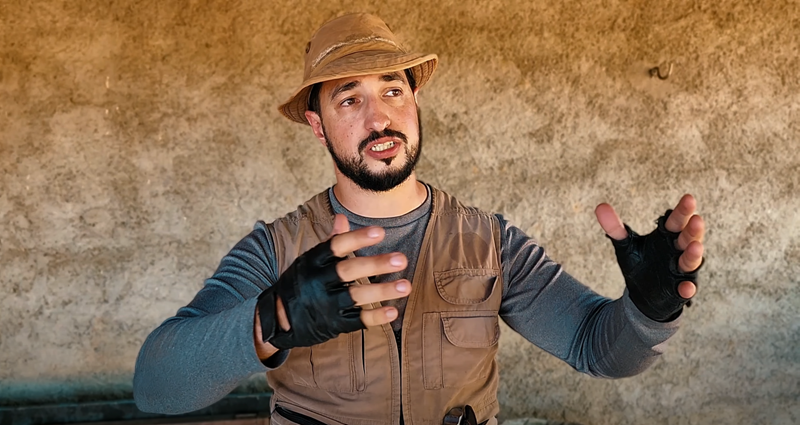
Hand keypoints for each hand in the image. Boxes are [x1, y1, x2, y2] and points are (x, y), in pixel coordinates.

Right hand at [255, 214, 410, 352]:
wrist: (277, 320)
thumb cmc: (301, 282)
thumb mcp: (310, 260)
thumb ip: (331, 241)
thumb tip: (342, 217)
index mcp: (312, 261)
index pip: (335, 246)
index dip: (357, 239)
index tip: (380, 232)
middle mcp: (317, 282)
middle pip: (348, 271)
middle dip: (376, 265)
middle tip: (401, 259)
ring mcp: (325, 305)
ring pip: (356, 297)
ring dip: (382, 291)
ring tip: (406, 285)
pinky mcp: (333, 324)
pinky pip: (356, 321)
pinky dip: (375, 317)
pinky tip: (393, 311)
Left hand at [595, 194, 704, 319]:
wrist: (641, 294)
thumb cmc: (639, 263)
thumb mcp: (625, 245)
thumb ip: (615, 227)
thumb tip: (600, 206)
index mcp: (667, 236)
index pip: (676, 220)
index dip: (682, 211)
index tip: (688, 198)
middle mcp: (678, 251)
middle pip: (687, 238)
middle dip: (692, 230)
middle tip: (696, 219)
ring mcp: (681, 271)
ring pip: (690, 261)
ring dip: (693, 255)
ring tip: (695, 246)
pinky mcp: (679, 290)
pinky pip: (685, 289)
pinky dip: (687, 288)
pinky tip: (686, 287)